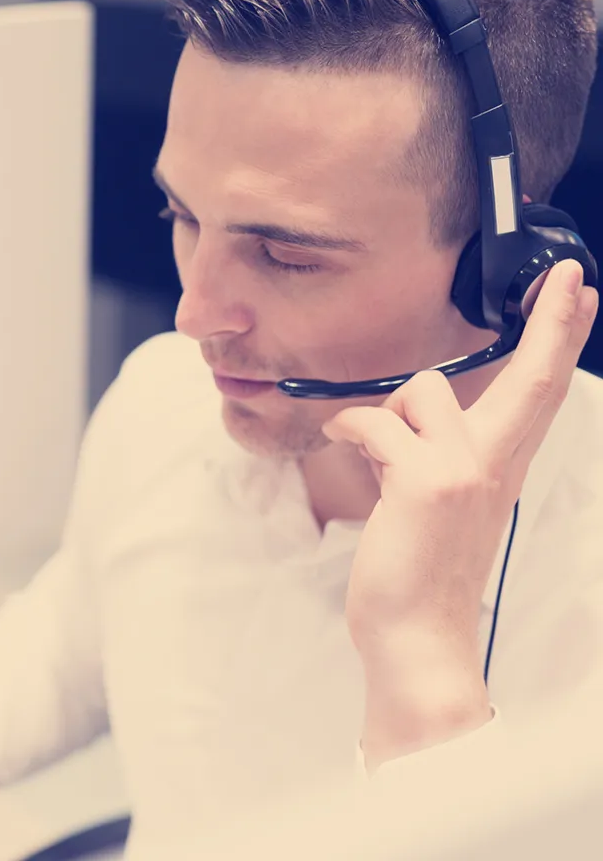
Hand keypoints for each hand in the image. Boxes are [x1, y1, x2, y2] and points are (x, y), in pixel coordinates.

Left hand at [322, 259, 598, 763]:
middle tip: (565, 277)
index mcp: (498, 469)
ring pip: (425, 389)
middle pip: (531, 380)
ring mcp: (465, 471)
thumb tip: (389, 425)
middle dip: (550, 323)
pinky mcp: (427, 482)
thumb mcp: (432, 505)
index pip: (537, 395)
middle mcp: (493, 465)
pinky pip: (376, 422)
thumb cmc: (416, 575)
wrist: (416, 638)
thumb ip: (425, 458)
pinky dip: (349, 429)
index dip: (557, 339)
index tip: (574, 291)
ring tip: (372, 451)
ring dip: (386, 411)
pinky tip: (341, 444)